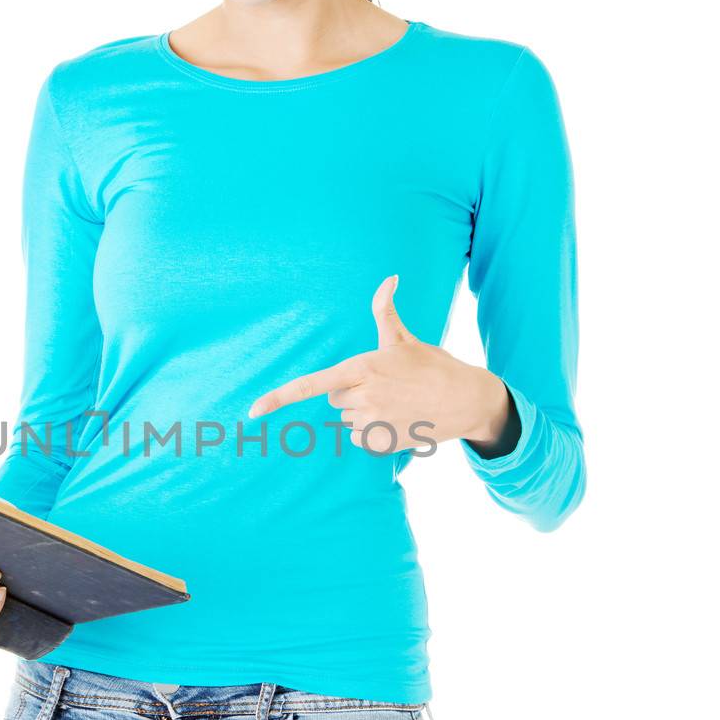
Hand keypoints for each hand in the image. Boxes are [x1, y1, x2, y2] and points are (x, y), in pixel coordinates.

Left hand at [246, 274, 509, 455]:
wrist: (466, 401)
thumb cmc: (432, 366)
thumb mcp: (404, 339)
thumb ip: (385, 311)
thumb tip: (389, 277)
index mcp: (361, 369)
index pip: (311, 385)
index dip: (278, 399)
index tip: (253, 412)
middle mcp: (362, 397)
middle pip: (333, 399)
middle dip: (351, 392)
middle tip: (384, 385)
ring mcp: (371, 423)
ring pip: (347, 419)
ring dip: (364, 412)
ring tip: (395, 402)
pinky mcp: (381, 442)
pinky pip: (361, 437)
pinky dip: (375, 431)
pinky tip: (399, 419)